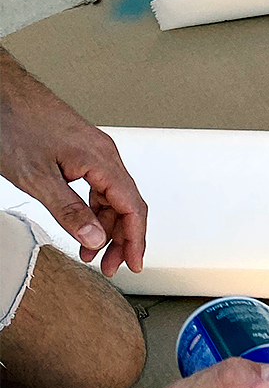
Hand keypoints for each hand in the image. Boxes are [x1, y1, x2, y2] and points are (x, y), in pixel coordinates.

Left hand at [0, 48, 146, 277]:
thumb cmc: (13, 122)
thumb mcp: (37, 177)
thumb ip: (69, 211)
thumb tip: (95, 238)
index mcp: (101, 159)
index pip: (132, 208)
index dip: (135, 240)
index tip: (132, 264)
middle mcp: (103, 154)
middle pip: (126, 205)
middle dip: (121, 240)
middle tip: (110, 266)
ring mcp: (93, 151)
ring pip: (112, 197)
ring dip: (106, 227)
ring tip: (92, 251)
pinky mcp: (80, 150)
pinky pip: (98, 186)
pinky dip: (94, 210)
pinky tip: (84, 223)